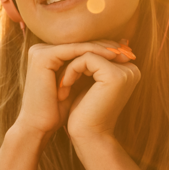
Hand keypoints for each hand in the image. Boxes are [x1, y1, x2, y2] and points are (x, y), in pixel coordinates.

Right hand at [14, 41, 132, 141]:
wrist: (40, 126)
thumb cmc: (59, 110)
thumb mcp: (78, 84)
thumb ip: (89, 67)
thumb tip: (116, 54)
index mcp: (48, 54)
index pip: (80, 46)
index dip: (103, 48)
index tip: (126, 52)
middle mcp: (41, 49)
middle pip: (80, 43)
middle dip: (105, 46)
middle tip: (128, 49)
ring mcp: (40, 51)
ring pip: (79, 45)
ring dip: (103, 48)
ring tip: (122, 53)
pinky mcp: (43, 57)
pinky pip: (74, 50)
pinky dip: (94, 52)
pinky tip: (111, 56)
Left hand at [58, 42, 140, 141]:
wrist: (87, 137)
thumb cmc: (84, 114)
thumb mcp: (87, 83)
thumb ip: (89, 65)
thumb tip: (81, 43)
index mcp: (128, 70)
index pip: (98, 51)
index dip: (78, 61)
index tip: (65, 78)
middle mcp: (131, 69)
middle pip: (95, 50)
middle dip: (74, 62)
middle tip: (61, 79)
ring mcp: (125, 72)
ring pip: (88, 52)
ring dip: (70, 67)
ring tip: (62, 86)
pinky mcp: (115, 75)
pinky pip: (86, 59)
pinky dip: (71, 71)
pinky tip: (64, 87)